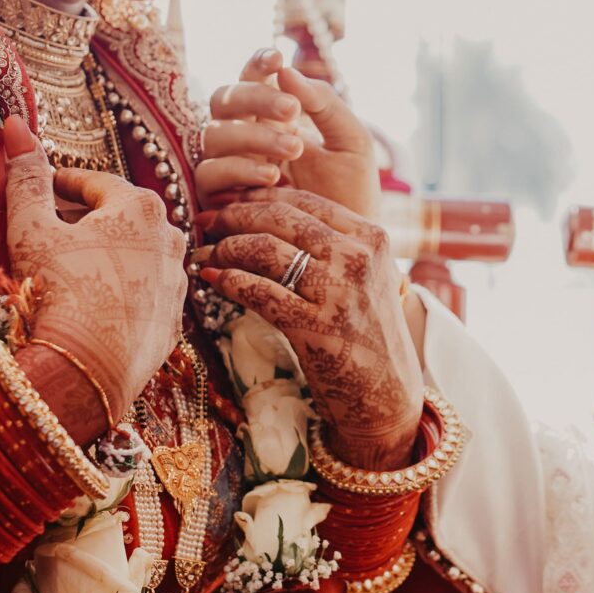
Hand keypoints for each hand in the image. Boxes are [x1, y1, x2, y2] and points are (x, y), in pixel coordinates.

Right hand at [0, 117, 187, 424]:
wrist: (89, 368)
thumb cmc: (59, 290)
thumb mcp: (32, 227)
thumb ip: (25, 175)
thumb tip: (14, 123)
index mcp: (140, 205)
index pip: (94, 182)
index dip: (60, 185)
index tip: (40, 190)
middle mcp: (170, 237)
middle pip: (118, 217)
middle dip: (82, 219)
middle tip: (46, 230)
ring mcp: (176, 281)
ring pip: (134, 254)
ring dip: (103, 254)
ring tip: (67, 268)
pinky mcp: (174, 320)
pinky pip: (142, 292)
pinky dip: (119, 289)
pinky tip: (91, 302)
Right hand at [196, 49, 380, 218]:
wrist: (348, 250)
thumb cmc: (351, 194)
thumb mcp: (351, 143)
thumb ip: (326, 104)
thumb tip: (288, 69)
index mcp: (271, 117)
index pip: (250, 78)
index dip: (256, 64)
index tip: (277, 57)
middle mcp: (242, 138)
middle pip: (222, 100)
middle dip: (255, 97)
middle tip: (292, 109)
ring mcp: (226, 168)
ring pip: (213, 136)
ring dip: (252, 136)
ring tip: (293, 149)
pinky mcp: (217, 201)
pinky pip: (210, 174)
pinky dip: (239, 169)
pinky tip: (274, 176)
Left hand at [196, 185, 423, 461]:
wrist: (388, 395)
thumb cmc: (370, 335)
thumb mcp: (369, 278)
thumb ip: (336, 245)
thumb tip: (275, 216)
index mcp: (371, 238)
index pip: (304, 200)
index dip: (259, 196)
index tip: (230, 200)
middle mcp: (357, 258)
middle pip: (281, 218)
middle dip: (234, 214)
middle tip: (206, 220)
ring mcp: (338, 292)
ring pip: (266, 250)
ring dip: (226, 247)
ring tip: (205, 253)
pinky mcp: (316, 327)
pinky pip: (260, 292)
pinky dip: (229, 281)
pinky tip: (212, 279)